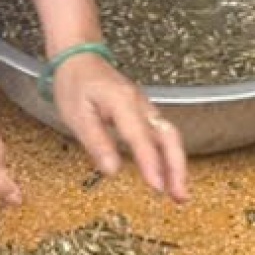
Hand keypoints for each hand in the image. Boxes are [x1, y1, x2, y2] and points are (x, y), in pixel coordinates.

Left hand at [52, 56, 191, 203]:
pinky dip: (171, 155)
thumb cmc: (74, 84)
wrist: (79, 57)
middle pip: (168, 136)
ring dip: (178, 164)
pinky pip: (163, 134)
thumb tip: (112, 170)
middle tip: (180, 197)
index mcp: (123, 102)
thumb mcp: (77, 114)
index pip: (141, 138)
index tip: (157, 187)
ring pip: (170, 136)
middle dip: (177, 167)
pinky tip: (169, 173)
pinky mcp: (144, 112)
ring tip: (179, 193)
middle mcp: (141, 104)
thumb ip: (96, 142)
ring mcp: (146, 107)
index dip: (151, 164)